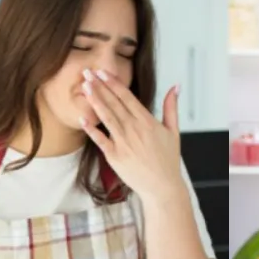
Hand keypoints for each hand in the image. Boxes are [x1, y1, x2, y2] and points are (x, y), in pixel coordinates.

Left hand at [80, 68, 185, 203]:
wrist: (162, 186)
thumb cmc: (168, 160)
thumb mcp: (173, 131)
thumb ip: (171, 107)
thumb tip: (175, 86)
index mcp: (147, 121)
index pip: (127, 97)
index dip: (114, 83)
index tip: (103, 72)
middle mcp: (134, 130)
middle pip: (114, 103)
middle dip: (100, 86)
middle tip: (88, 72)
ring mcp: (123, 143)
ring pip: (106, 117)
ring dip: (95, 101)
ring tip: (85, 87)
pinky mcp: (115, 157)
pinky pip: (100, 140)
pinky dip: (91, 129)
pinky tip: (83, 118)